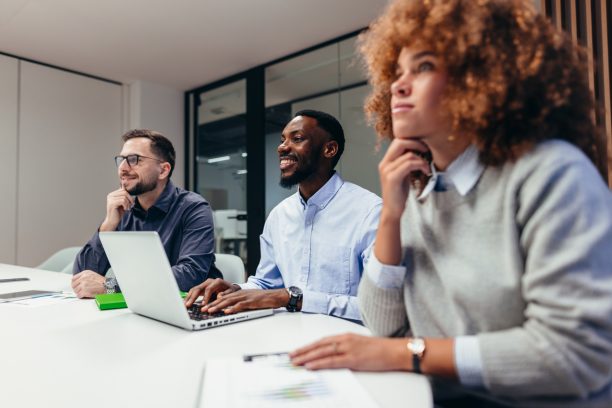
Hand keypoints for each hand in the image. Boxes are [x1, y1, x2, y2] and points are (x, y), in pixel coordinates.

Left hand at [71, 270, 105, 297]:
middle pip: (73, 285)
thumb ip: (84, 277)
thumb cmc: (102, 282)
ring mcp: (83, 284)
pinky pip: (78, 295)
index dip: (74, 283)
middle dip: (76, 288)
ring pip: (75, 290)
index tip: (76, 286)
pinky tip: (85, 295)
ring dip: (79, 292)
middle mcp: (83, 278)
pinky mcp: (84, 291)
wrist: (107, 286)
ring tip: (84, 293)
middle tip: (80, 290)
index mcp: (85, 273)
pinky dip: (81, 296)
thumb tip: (78, 282)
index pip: (73, 278)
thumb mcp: (92, 275)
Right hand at [99, 187, 133, 231]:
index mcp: (112, 194)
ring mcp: (110, 199)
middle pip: (124, 192)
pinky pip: (123, 201)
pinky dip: (126, 205)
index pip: (123, 190)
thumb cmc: (118, 212)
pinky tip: (125, 209)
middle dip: (130, 199)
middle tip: (131, 205)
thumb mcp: (123, 203)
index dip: (129, 196)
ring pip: (124, 197)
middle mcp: (110, 195)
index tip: (131, 202)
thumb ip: (125, 196)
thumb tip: (127, 188)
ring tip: (127, 208)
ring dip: (128, 203)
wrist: (113, 221)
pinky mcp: (112, 204)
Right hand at [184, 278, 239, 306]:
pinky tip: (185, 303)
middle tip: (188, 305)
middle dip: (192, 297)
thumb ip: (226, 294)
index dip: (205, 297)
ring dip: (188, 297)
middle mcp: (209, 281)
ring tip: (184, 305)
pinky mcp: (201, 288)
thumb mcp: (232, 292)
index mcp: (217, 282)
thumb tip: (219, 296)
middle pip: (198, 288)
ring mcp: (204, 284)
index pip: (209, 289)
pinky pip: (193, 292)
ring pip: (194, 289)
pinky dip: (189, 297)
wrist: (230, 287)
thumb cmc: (231, 290)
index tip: (203, 305)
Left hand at [201, 288, 288, 313]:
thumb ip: (239, 303)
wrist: (275, 295)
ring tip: (210, 311)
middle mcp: (240, 294)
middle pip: (223, 299)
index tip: (205, 307)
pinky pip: (240, 305)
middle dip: (212, 304)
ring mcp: (246, 297)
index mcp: (239, 293)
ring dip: (219, 306)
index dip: (213, 302)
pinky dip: (233, 308)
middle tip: (203, 309)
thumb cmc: (263, 299)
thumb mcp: (249, 300)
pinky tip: (227, 311)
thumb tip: (229, 309)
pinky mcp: (252, 301)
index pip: (223, 297)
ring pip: (229, 301)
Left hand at [290, 333, 410, 370]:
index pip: (322, 341)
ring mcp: (348, 348)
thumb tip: (332, 355)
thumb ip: (345, 348)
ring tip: (295, 361)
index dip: (308, 346)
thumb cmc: (380, 349)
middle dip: (303, 351)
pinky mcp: (353, 358)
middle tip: (290, 356)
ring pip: (322, 352)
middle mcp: (345, 340)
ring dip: (307, 357)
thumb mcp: (359, 344)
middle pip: (319, 345)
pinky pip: (332, 361)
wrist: (395, 351)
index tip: (297, 350)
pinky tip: (310, 365)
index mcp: (346, 336)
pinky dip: (319, 363)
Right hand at [378, 139, 430, 219]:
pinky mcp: (392, 178)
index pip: (397, 141)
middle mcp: (384, 163)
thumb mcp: (402, 173)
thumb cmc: (399, 193)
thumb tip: (418, 151)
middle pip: (400, 142)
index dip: (412, 141)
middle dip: (417, 144)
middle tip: (427, 151)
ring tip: (427, 167)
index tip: (423, 147)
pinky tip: (425, 171)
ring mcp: (387, 170)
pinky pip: (409, 164)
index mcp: (386, 161)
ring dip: (422, 159)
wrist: (392, 210)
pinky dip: (420, 165)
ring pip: (408, 155)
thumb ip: (405, 162)